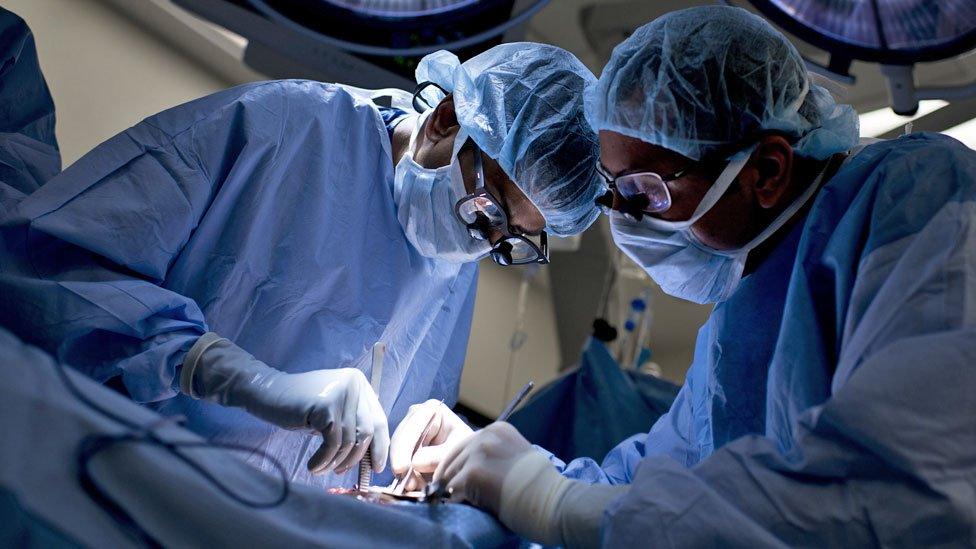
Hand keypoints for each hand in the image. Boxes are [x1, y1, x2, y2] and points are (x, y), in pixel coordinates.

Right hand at [253, 368, 389, 474]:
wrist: (267, 393)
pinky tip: (314, 466)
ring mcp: (341, 393)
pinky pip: (332, 443)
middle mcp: (354, 384)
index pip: (379, 419)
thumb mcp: (333, 412)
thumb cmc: (300, 407)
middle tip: (341, 471)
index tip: (377, 467)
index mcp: (359, 383)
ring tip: (322, 469)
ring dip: (336, 461)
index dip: (381, 446)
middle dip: (356, 458)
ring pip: (349, 440)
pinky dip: (324, 459)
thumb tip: (372, 458)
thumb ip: (352, 425)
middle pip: (367, 431)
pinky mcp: (326, 406)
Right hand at [390, 399, 473, 489]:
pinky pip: (400, 463)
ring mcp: (410, 433)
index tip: (401, 469)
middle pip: (400, 440)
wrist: (471, 459)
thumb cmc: (466, 449)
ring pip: (397, 454)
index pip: (412, 427)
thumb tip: (415, 463)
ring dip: (404, 473)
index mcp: (431, 410)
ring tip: (414, 488)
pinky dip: (406, 476)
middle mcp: (417, 418)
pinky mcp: (407, 450)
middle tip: (407, 485)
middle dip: (402, 463)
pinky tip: (413, 487)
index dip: (403, 448)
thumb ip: (437, 456)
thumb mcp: (456, 451)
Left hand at [432, 421, 532, 513]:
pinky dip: (456, 502)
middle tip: (455, 494)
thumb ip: (497, 453)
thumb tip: (474, 464)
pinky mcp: (472, 474)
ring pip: (450, 475)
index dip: (460, 464)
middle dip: (454, 477)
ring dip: (455, 490)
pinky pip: (452, 491)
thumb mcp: (519, 455)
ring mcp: (478, 454)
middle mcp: (486, 436)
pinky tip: (468, 507)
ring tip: (465, 501)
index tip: (458, 479)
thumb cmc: (542, 486)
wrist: (553, 502)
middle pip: (453, 458)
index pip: (464, 445)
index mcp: (497, 429)